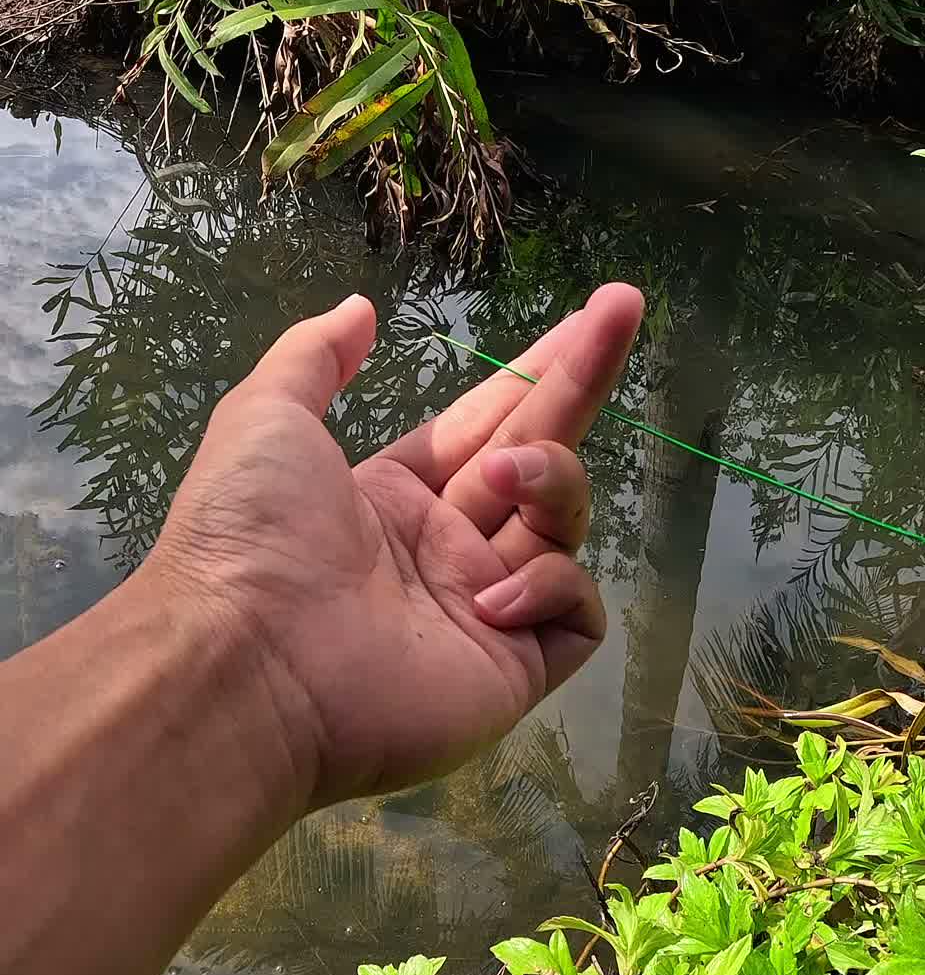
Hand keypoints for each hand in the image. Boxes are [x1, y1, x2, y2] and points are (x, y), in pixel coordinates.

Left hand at [150, 284, 642, 805]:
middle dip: (582, 377)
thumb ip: (314, 357)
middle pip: (540, 450)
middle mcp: (448, 545)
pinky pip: (575, 610)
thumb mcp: (265, 417)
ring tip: (497, 479)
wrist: (248, 665)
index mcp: (396, 493)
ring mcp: (485, 607)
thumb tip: (361, 308)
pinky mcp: (514, 668)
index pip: (491, 418)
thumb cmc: (252, 535)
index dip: (539, 367)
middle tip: (625, 306)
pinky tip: (492, 594)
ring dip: (546, 480)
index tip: (591, 315)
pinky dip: (550, 586)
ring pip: (562, 521)